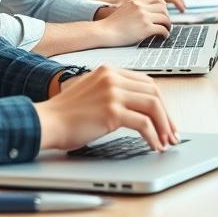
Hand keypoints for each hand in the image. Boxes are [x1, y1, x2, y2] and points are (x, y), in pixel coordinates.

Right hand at [34, 66, 178, 151]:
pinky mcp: (112, 112)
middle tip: (172, 132)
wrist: (46, 122)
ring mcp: (113, 93)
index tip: (166, 118)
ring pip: (153, 106)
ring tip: (166, 141)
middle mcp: (113, 78)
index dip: (160, 102)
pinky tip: (154, 145)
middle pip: (154, 92)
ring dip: (164, 126)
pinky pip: (143, 123)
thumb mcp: (92, 91)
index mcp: (109, 71)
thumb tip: (139, 108)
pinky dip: (153, 136)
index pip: (146, 82)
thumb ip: (112, 92)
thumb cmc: (65, 113)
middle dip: (167, 115)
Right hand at [97, 0, 170, 45]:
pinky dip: (165, 33)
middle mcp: (141, 8)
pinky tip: (163, 37)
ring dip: (168, 25)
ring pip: (165, 18)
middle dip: (167, 15)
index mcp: (136, 2)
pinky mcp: (146, 29)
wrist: (104, 32)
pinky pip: (162, 29)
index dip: (162, 4)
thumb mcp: (123, 10)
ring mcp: (144, 18)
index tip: (162, 11)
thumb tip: (145, 13)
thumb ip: (134, 8)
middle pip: (163, 8)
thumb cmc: (111, 25)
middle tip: (166, 22)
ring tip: (166, 30)